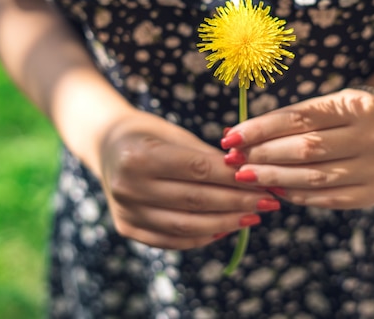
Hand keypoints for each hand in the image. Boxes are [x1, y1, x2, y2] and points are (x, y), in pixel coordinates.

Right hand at [98, 114, 278, 249]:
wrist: (106, 145)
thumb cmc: (149, 134)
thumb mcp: (176, 136)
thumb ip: (209, 158)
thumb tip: (249, 176)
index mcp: (139, 155)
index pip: (198, 170)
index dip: (235, 179)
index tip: (264, 183)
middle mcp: (128, 186)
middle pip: (195, 201)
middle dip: (237, 203)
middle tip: (268, 203)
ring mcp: (125, 210)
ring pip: (186, 226)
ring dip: (225, 223)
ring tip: (252, 217)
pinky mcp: (126, 227)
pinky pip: (171, 239)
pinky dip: (202, 236)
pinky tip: (225, 228)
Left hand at [220, 89, 373, 209]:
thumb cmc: (338, 118)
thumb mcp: (320, 108)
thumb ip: (283, 122)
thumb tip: (235, 137)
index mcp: (356, 106)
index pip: (299, 118)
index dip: (261, 129)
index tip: (231, 138)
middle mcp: (371, 136)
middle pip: (306, 149)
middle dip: (263, 155)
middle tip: (233, 161)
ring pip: (312, 177)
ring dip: (273, 178)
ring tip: (245, 176)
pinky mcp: (372, 193)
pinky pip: (324, 198)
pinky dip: (294, 195)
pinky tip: (272, 189)